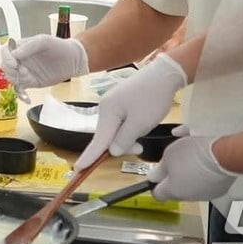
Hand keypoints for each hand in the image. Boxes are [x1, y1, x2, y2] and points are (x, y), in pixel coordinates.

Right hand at [0, 34, 88, 89]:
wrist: (74, 60)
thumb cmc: (59, 46)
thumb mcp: (44, 41)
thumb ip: (29, 47)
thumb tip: (14, 54)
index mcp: (21, 47)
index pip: (5, 51)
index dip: (6, 58)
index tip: (14, 64)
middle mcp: (20, 59)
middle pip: (5, 66)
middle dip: (11, 71)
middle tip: (24, 72)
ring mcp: (25, 71)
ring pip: (11, 78)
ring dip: (17, 80)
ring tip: (30, 78)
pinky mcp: (31, 82)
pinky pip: (20, 90)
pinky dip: (21, 95)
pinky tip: (27, 98)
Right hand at [74, 53, 186, 169]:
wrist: (164, 74)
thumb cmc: (153, 98)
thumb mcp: (141, 123)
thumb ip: (124, 139)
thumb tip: (112, 151)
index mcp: (108, 111)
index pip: (98, 140)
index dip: (89, 156)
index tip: (78, 169)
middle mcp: (106, 107)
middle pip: (107, 136)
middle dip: (120, 146)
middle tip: (139, 148)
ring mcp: (113, 103)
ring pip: (115, 130)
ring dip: (127, 138)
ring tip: (143, 136)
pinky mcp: (120, 102)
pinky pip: (120, 122)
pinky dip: (128, 130)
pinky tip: (140, 127)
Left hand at [148, 128, 237, 200]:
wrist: (224, 156)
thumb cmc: (194, 154)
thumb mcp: (169, 155)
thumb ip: (159, 169)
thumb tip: (153, 178)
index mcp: (173, 191)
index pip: (157, 194)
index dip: (155, 184)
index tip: (157, 174)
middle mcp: (188, 197)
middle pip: (175, 188)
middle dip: (173, 176)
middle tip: (176, 160)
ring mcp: (205, 195)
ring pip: (191, 185)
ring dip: (189, 173)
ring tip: (192, 156)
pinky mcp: (219, 190)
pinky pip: (206, 183)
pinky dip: (204, 174)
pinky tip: (205, 161)